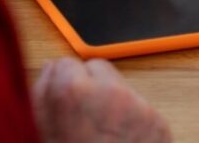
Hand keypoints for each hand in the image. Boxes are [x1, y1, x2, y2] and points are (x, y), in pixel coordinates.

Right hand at [33, 57, 171, 142]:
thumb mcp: (39, 137)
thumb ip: (40, 100)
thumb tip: (49, 71)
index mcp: (72, 95)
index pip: (65, 64)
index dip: (58, 85)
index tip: (58, 103)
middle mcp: (110, 93)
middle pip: (97, 68)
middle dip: (87, 88)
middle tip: (79, 120)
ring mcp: (138, 107)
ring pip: (120, 88)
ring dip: (109, 104)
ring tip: (98, 139)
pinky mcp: (158, 124)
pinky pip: (140, 110)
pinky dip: (130, 123)